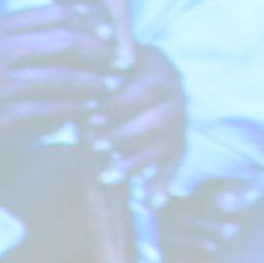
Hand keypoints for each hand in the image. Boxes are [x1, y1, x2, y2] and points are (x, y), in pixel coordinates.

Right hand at [0, 7, 115, 174]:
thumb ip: (2, 42)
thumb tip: (45, 45)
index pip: (52, 14)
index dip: (86, 22)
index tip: (104, 33)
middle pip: (66, 41)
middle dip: (98, 53)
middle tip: (115, 63)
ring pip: (61, 80)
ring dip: (90, 87)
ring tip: (106, 91)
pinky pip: (44, 114)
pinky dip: (68, 114)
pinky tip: (82, 116)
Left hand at [95, 41, 186, 184]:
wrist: (135, 75)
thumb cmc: (111, 68)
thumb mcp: (107, 59)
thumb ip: (100, 67)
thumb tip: (84, 83)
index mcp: (159, 68)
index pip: (146, 88)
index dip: (119, 104)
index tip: (91, 117)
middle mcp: (176, 96)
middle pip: (160, 118)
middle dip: (125, 134)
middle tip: (95, 145)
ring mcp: (179, 123)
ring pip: (165, 146)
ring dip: (135, 162)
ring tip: (106, 176)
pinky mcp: (177, 147)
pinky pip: (174, 167)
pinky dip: (163, 184)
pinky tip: (153, 203)